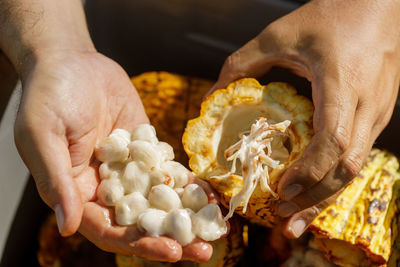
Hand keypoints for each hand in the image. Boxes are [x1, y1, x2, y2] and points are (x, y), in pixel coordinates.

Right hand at [14, 49, 213, 261]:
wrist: (73, 62)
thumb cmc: (48, 95)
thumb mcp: (42, 135)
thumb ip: (56, 180)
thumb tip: (67, 227)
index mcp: (77, 193)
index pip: (108, 230)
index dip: (137, 244)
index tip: (170, 251)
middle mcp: (106, 188)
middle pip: (141, 222)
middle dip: (172, 238)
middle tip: (203, 250)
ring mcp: (130, 170)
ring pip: (161, 201)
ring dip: (188, 217)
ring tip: (217, 228)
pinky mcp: (148, 150)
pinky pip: (170, 171)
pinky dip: (191, 184)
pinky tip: (212, 195)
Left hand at [209, 0, 399, 237]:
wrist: (378, 2)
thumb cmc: (330, 15)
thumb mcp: (280, 34)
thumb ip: (242, 64)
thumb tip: (211, 95)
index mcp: (344, 82)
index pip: (333, 141)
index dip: (309, 172)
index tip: (282, 190)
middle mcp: (369, 103)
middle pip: (347, 166)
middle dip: (315, 197)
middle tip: (284, 218)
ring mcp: (380, 111)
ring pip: (357, 166)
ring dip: (326, 195)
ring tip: (296, 216)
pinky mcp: (379, 113)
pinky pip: (358, 154)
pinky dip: (334, 177)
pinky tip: (314, 190)